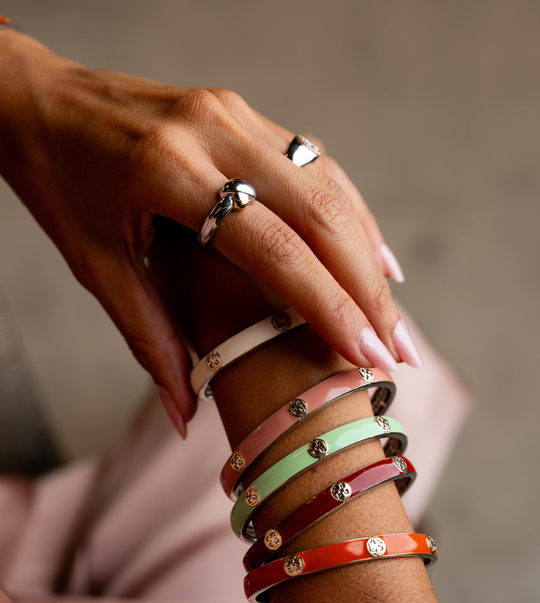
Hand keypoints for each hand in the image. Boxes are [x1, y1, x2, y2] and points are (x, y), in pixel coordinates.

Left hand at [0, 30, 421, 430]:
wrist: (38, 102)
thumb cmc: (59, 186)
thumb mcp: (97, 267)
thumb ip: (151, 341)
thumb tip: (187, 419)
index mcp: (169, 171)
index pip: (275, 248)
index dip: (328, 306)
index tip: (367, 355)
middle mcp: (213, 131)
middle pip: (321, 214)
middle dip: (366, 288)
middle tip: (397, 348)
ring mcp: (233, 114)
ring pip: (328, 185)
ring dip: (367, 253)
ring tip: (393, 315)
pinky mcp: (242, 113)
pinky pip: (315, 165)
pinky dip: (349, 214)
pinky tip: (373, 257)